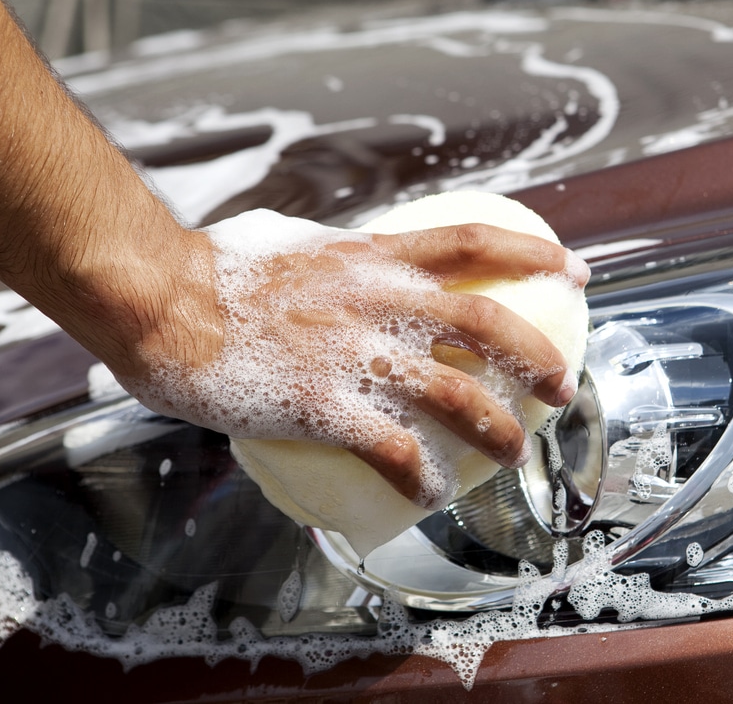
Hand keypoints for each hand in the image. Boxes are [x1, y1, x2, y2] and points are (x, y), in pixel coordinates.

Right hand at [116, 215, 588, 508]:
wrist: (160, 299)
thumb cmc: (217, 269)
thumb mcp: (297, 241)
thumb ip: (340, 254)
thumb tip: (358, 259)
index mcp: (372, 257)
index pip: (470, 240)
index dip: (531, 253)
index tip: (573, 270)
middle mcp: (374, 300)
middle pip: (484, 320)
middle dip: (536, 355)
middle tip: (561, 383)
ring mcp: (351, 352)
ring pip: (453, 391)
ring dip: (495, 427)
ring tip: (515, 451)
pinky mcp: (319, 403)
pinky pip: (390, 447)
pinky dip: (420, 474)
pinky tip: (429, 491)